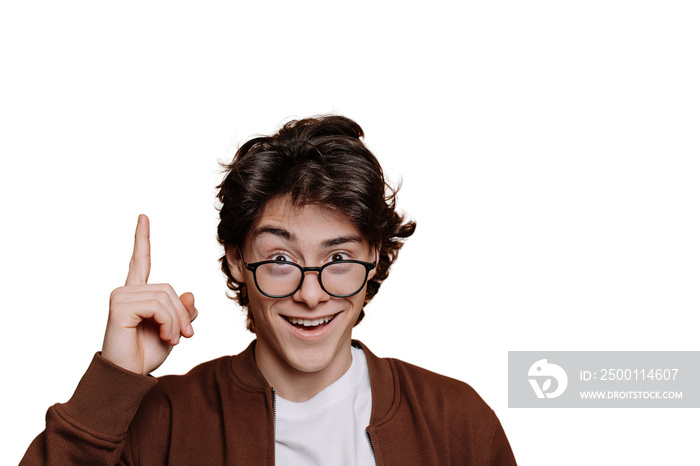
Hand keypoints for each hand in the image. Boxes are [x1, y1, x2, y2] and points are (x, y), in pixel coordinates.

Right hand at [101, 215, 196, 374]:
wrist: (130, 376)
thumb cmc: (147, 354)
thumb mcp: (173, 331)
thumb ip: (183, 312)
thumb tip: (190, 295)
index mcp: (137, 293)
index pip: (140, 260)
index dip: (142, 239)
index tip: (143, 217)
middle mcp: (126, 291)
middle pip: (169, 288)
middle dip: (182, 314)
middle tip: (185, 336)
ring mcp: (121, 297)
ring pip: (166, 298)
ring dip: (176, 322)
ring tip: (173, 339)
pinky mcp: (120, 307)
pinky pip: (157, 306)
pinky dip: (168, 323)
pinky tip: (165, 337)